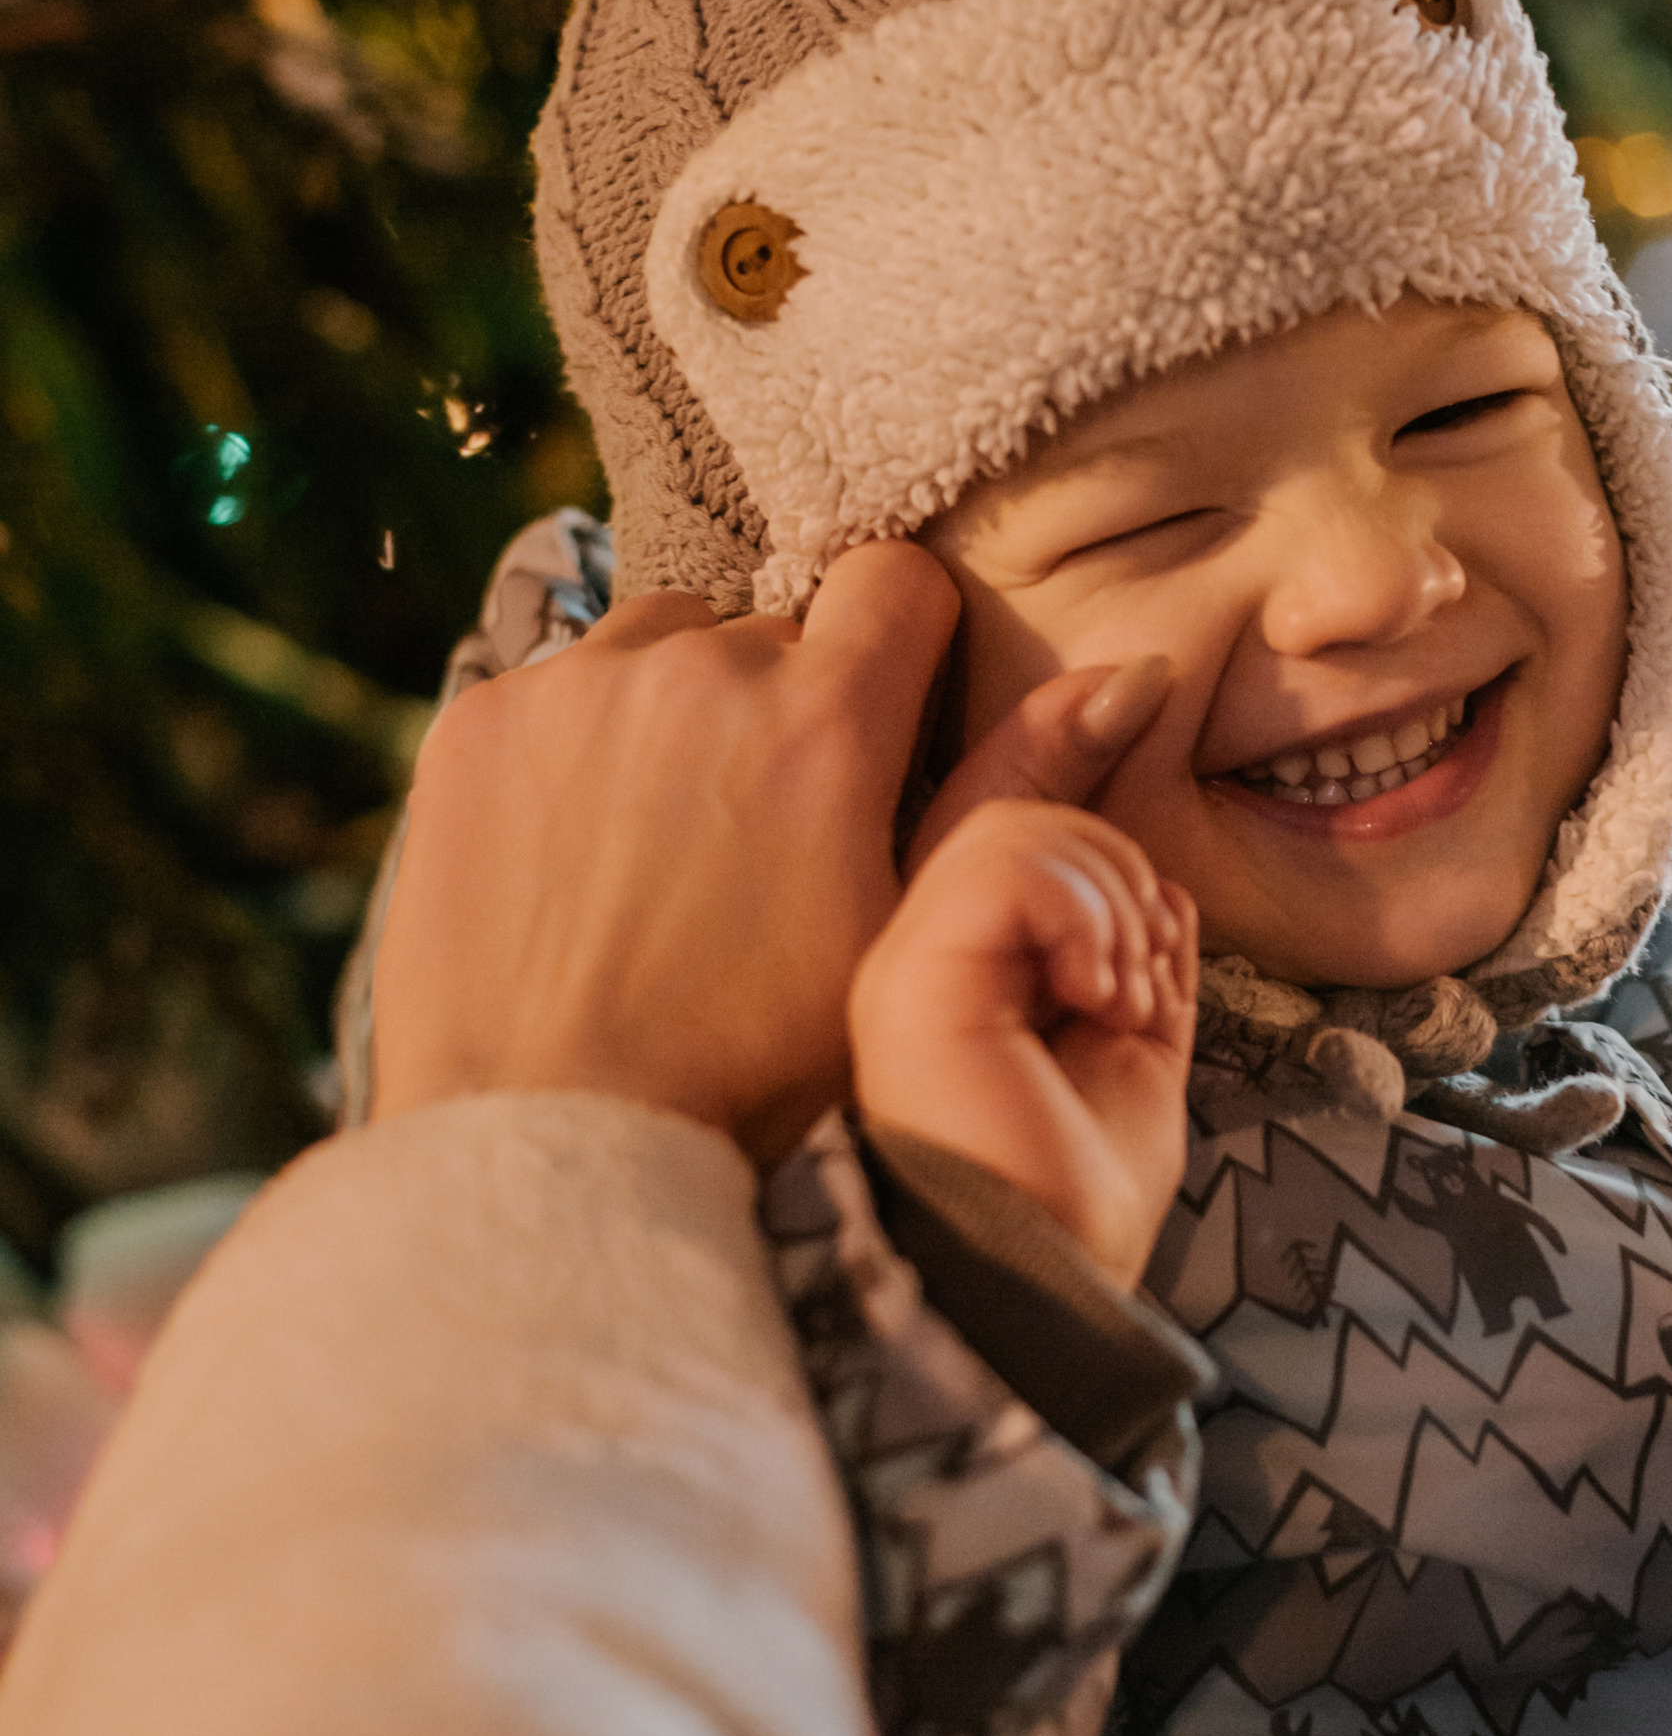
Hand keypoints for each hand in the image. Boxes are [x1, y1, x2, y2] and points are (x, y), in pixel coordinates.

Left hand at [370, 540, 1174, 1166]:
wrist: (556, 1153)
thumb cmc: (758, 1074)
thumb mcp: (911, 935)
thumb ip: (1019, 789)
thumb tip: (1131, 669)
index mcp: (825, 721)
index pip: (896, 582)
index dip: (903, 651)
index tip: (885, 726)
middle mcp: (698, 672)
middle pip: (775, 628)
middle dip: (786, 705)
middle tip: (770, 838)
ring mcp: (573, 692)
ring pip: (662, 646)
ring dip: (680, 712)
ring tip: (672, 847)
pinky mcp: (477, 725)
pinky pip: (556, 690)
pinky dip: (578, 749)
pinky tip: (583, 861)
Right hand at [852, 802, 1198, 1292]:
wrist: (1050, 1283)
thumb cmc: (1081, 1198)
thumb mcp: (1137, 1057)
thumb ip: (1144, 967)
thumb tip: (1166, 887)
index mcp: (968, 975)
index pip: (1023, 847)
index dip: (1110, 874)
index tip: (1151, 973)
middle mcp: (927, 960)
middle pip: (1018, 821)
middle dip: (1114, 874)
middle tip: (1137, 980)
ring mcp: (913, 965)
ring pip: (1010, 829)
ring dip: (1102, 898)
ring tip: (1116, 996)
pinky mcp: (917, 980)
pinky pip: (1002, 866)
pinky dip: (1079, 910)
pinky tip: (1094, 994)